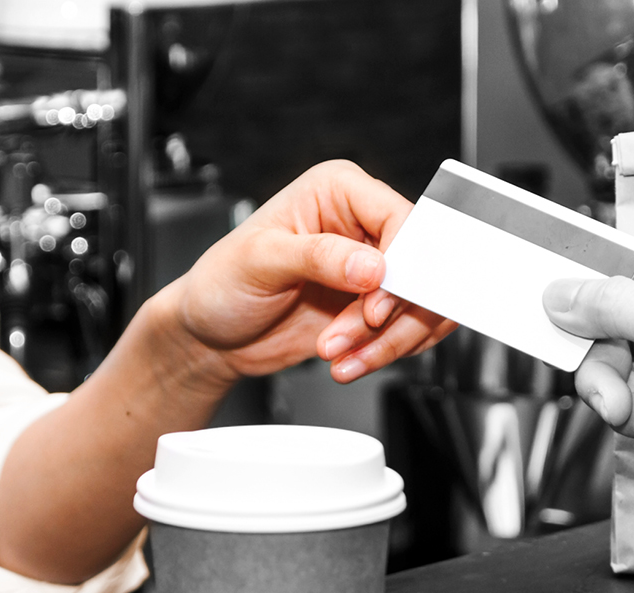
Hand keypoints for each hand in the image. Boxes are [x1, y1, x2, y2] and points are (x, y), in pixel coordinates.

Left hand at [170, 160, 455, 384]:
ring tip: (339, 353)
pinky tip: (349, 361)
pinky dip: (385, 353)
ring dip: (388, 340)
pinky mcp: (374, 307)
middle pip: (420, 267)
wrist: (211, 335)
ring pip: (422, 305)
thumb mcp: (260, 261)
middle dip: (392, 312)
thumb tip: (371, 265)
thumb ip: (317, 257)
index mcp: (338, 190)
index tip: (377, 305)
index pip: (400, 218)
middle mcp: (363, 224)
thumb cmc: (221, 283)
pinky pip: (409, 331)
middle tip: (357, 332)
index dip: (401, 265)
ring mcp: (373, 269)